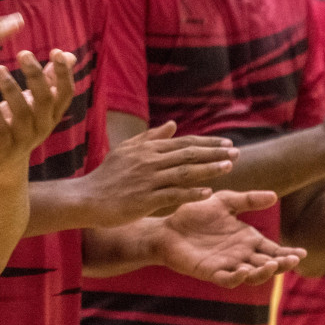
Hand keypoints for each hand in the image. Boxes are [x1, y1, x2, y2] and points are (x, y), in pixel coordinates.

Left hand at [0, 49, 76, 172]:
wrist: (0, 163)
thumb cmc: (18, 125)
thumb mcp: (36, 103)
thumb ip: (50, 80)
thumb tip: (69, 54)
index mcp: (52, 114)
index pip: (65, 93)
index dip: (63, 73)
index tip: (56, 52)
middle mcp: (42, 126)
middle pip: (45, 99)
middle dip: (35, 75)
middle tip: (23, 53)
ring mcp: (24, 138)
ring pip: (22, 112)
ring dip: (10, 87)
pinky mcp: (3, 146)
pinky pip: (1, 127)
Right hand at [78, 122, 236, 225]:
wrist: (87, 198)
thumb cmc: (108, 176)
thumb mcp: (126, 151)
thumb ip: (151, 137)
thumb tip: (173, 125)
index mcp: (146, 149)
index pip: (183, 143)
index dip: (207, 143)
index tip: (227, 143)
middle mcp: (149, 161)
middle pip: (188, 154)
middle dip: (214, 153)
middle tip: (236, 152)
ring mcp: (147, 180)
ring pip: (184, 172)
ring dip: (208, 169)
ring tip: (229, 167)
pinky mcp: (144, 199)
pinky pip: (173, 194)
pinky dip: (191, 192)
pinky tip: (208, 192)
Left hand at [149, 189, 305, 287]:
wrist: (166, 227)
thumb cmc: (194, 215)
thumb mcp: (223, 202)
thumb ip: (247, 200)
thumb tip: (274, 195)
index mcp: (248, 240)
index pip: (274, 250)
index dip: (288, 253)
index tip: (302, 252)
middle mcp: (241, 255)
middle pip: (268, 265)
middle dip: (282, 264)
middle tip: (292, 260)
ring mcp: (227, 265)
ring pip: (252, 275)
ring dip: (263, 272)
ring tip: (271, 264)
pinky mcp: (210, 272)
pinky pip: (227, 279)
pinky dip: (237, 277)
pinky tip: (243, 270)